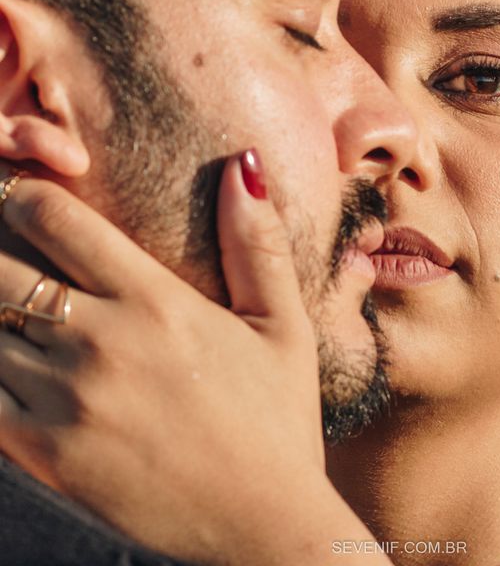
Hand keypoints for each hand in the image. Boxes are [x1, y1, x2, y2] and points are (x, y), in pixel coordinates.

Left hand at [0, 155, 389, 564]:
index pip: (55, 219)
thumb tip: (244, 164)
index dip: (24, 194)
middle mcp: (99, 343)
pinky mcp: (43, 456)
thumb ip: (257, 242)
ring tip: (13, 299)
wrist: (261, 522)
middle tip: (7, 245)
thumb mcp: (284, 326)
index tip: (26, 195)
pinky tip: (11, 356)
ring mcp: (63, 402)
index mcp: (156, 302)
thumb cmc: (277, 416)